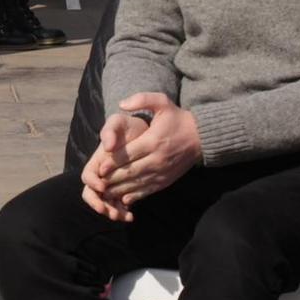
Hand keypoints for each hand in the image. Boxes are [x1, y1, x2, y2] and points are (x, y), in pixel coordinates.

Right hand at [82, 112, 148, 220]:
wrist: (146, 133)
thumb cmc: (129, 127)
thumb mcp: (119, 122)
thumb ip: (110, 130)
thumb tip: (108, 146)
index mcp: (97, 161)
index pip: (87, 176)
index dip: (92, 183)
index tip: (103, 187)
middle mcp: (102, 175)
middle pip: (92, 194)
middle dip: (98, 204)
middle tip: (109, 211)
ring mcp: (112, 184)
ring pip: (105, 202)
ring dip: (111, 212)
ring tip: (123, 216)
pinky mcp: (124, 189)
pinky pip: (119, 205)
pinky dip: (122, 212)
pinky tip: (131, 215)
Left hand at [99, 93, 202, 208]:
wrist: (202, 136)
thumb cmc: (177, 118)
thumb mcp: (162, 102)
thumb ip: (141, 99)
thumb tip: (121, 104)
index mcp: (153, 141)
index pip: (128, 154)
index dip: (112, 163)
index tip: (99, 168)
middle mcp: (157, 159)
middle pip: (131, 171)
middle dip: (113, 178)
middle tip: (98, 182)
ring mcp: (162, 171)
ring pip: (138, 183)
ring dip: (121, 189)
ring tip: (105, 192)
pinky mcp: (166, 180)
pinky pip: (148, 190)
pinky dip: (135, 196)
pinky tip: (123, 199)